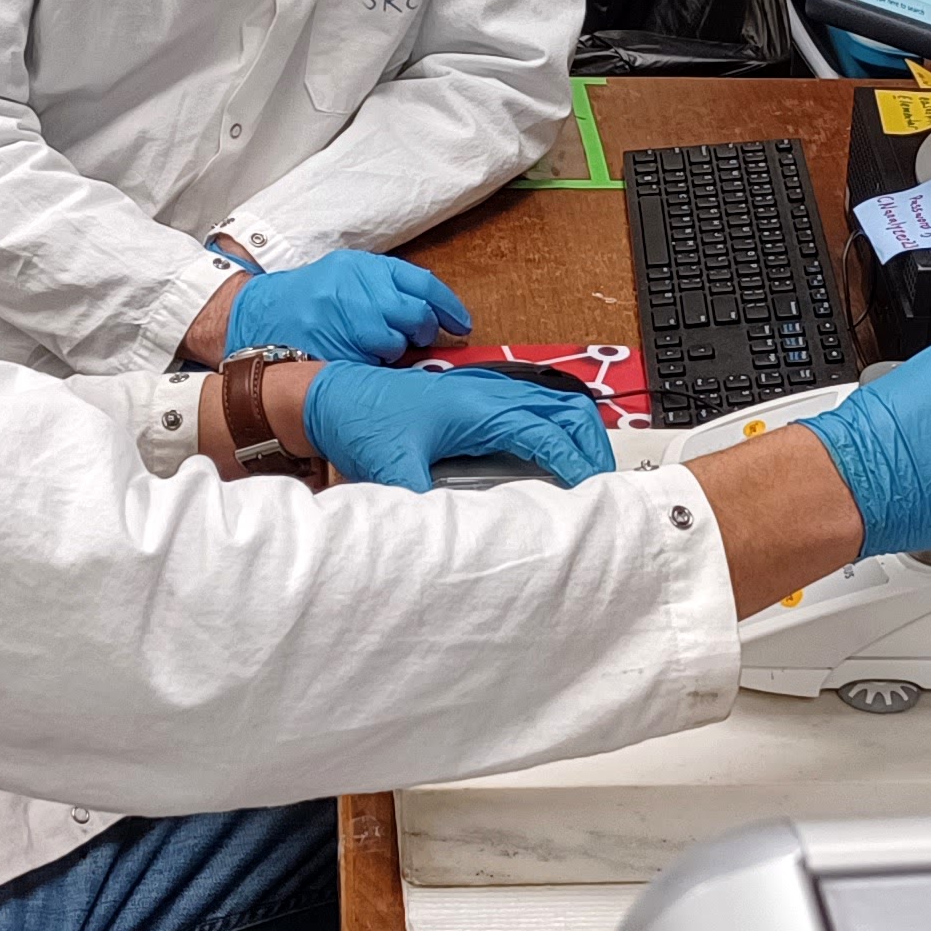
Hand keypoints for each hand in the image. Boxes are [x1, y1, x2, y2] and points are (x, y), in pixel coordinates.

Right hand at [211, 250, 471, 364]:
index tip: (462, 325)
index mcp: (364, 267)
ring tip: (373, 347)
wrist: (259, 314)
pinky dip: (371, 368)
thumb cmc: (309, 298)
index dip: (449, 308)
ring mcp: (345, 321)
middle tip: (415, 339)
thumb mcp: (348, 276)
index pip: (423, 285)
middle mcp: (357, 290)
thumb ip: (387, 287)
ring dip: (392, 352)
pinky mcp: (334, 350)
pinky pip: (370, 366)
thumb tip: (433, 313)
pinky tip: (358, 361)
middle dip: (421, 332)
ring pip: (395, 344)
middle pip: (415, 316)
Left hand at [302, 362, 612, 491]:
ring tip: (586, 476)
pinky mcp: (474, 398)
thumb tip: (451, 538)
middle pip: (566, 410)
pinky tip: (549, 457)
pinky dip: (555, 429)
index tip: (592, 495)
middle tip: (601, 488)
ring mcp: (484, 391)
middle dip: (592, 446)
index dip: (576, 464)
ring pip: (553, 404)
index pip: (549, 432)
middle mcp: (489, 392)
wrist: (329, 396)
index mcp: (480, 405)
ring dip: (577, 435)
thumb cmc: (359, 420)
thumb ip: (421, 501)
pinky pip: (531, 407)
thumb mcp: (391, 466)